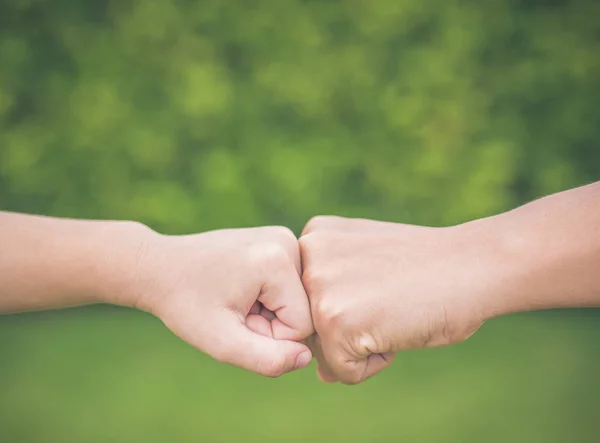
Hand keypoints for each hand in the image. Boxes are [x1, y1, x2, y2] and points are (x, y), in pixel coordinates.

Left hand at [131, 226, 313, 376]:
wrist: (159, 266)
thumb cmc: (185, 304)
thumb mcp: (222, 342)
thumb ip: (267, 359)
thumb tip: (306, 357)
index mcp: (277, 261)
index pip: (302, 324)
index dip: (269, 336)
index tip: (236, 321)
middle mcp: (287, 240)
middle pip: (303, 308)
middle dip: (270, 322)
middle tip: (233, 311)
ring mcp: (283, 236)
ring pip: (298, 297)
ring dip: (269, 310)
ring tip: (235, 299)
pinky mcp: (277, 239)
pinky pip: (290, 283)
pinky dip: (268, 295)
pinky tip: (239, 288)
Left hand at [300, 216, 494, 383]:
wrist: (473, 264)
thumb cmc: (428, 266)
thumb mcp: (370, 268)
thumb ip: (336, 309)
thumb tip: (319, 372)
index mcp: (314, 236)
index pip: (305, 300)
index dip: (349, 305)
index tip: (380, 285)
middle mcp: (307, 256)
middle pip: (308, 326)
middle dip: (350, 331)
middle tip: (390, 300)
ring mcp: (318, 288)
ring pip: (322, 350)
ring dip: (362, 346)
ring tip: (393, 311)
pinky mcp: (333, 321)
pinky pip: (342, 371)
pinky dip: (375, 364)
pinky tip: (398, 327)